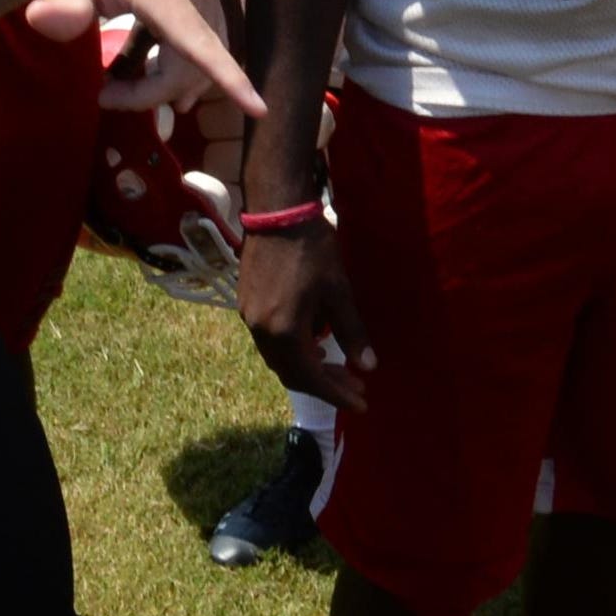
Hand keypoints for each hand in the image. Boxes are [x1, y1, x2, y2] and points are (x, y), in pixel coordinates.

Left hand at [7, 0, 260, 120]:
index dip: (230, 79)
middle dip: (154, 91)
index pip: (201, 43)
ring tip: (119, 86)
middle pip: (196, 59)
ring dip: (166, 78)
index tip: (260, 109)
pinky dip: (171, 57)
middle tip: (103, 97)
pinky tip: (136, 68)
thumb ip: (59, 7)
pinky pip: (199, 33)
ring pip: (202, 49)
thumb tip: (41, 19)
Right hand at [242, 216, 378, 411]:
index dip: (336, 394)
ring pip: (279, 359)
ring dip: (307, 368)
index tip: (361, 403)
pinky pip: (270, 342)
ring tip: (336, 367)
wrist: (276, 212)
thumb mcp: (339, 292)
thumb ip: (352, 332)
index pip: (311, 377)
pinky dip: (293, 351)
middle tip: (355, 387)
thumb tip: (368, 367)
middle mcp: (261, 331)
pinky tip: (313, 343)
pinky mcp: (247, 304)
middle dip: (324, 384)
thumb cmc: (313, 249)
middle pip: (291, 374)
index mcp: (283, 331)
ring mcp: (250, 318)